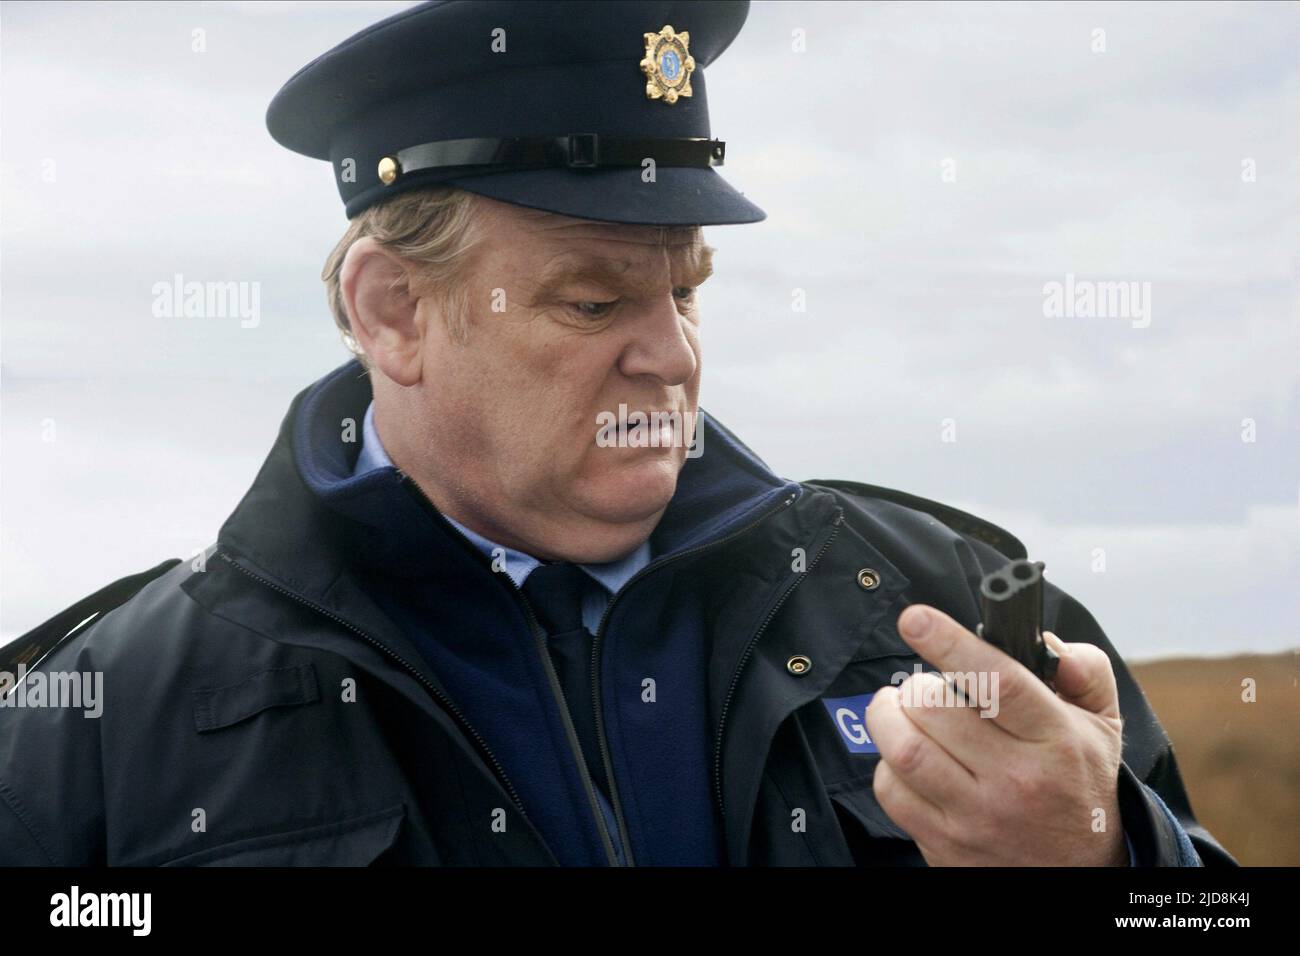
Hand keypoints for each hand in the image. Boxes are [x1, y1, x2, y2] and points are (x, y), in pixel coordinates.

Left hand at [863, 604, 1127, 865]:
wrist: (1081, 873)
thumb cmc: (1080, 784)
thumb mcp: (1103, 725)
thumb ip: (1084, 670)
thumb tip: (1043, 640)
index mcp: (1057, 741)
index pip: (998, 681)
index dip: (950, 643)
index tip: (915, 619)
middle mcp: (1016, 780)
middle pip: (934, 710)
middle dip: (915, 685)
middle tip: (922, 686)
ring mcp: (977, 816)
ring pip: (904, 749)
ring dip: (887, 716)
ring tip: (899, 708)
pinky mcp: (945, 844)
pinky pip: (891, 790)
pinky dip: (887, 763)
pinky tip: (906, 756)